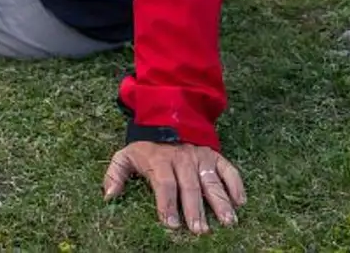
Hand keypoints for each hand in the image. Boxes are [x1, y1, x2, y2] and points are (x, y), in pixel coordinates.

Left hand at [103, 141, 245, 234]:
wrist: (167, 118)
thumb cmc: (146, 148)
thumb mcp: (126, 156)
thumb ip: (115, 174)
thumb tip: (108, 196)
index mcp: (159, 160)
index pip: (164, 183)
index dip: (166, 203)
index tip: (170, 223)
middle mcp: (182, 158)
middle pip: (189, 185)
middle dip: (195, 209)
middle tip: (200, 230)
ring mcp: (200, 157)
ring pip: (211, 180)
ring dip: (220, 201)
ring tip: (228, 222)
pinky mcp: (214, 155)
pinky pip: (228, 169)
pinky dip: (235, 184)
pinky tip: (240, 202)